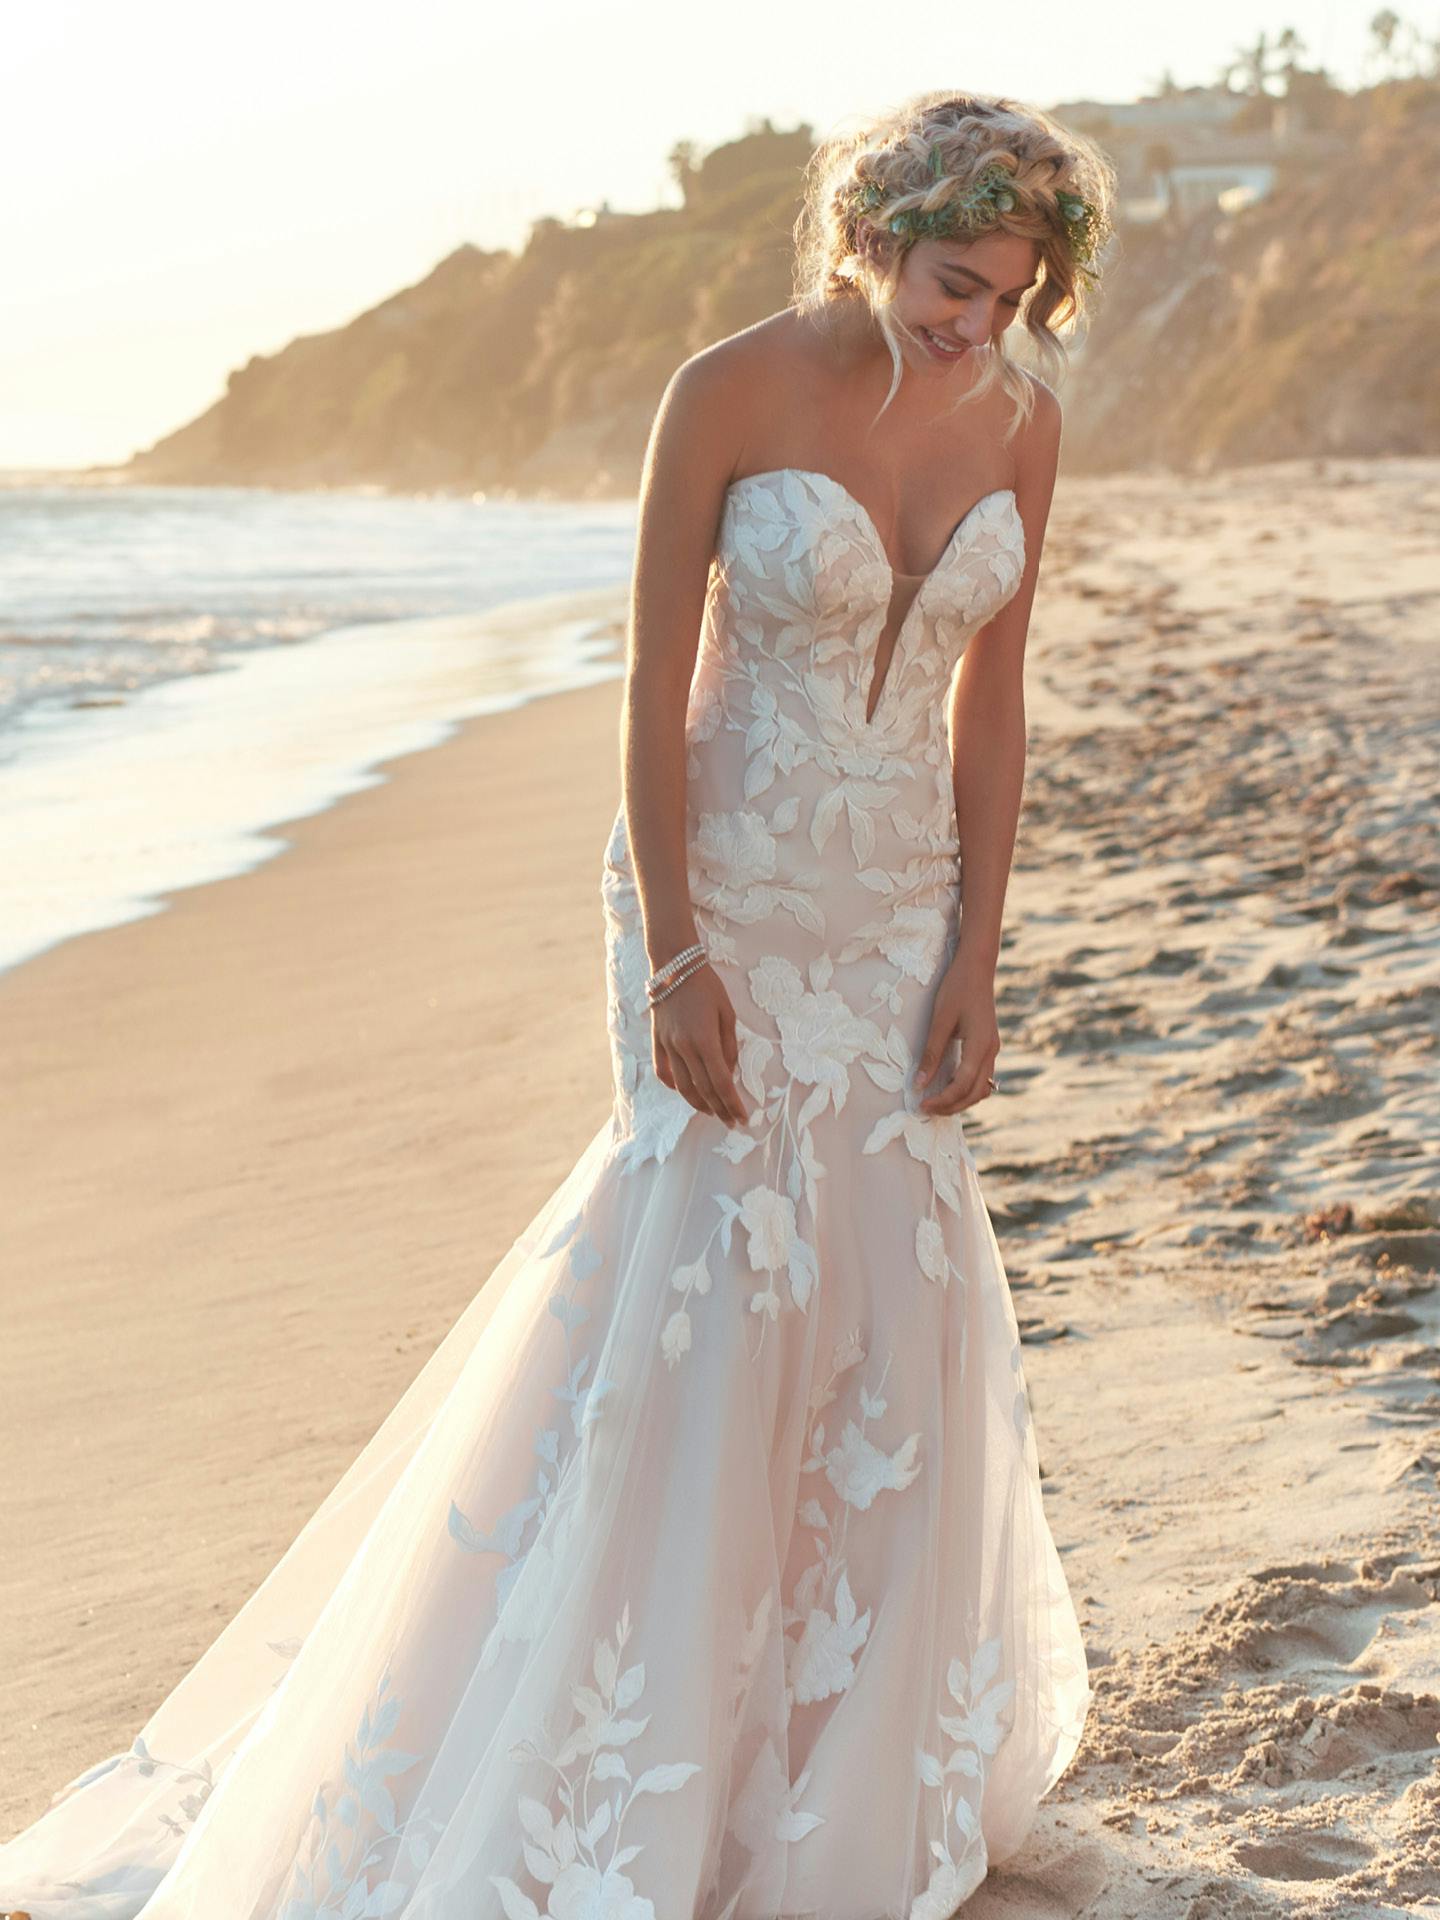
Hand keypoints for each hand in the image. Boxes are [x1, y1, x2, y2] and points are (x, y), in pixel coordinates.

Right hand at [650, 964, 750, 1128]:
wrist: (674, 966)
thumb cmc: (707, 987)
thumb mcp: (727, 1014)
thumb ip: (729, 1046)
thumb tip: (729, 1072)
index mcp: (705, 1040)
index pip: (722, 1083)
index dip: (732, 1104)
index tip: (742, 1117)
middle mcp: (684, 1048)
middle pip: (704, 1089)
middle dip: (719, 1109)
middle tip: (731, 1121)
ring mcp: (668, 1046)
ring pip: (682, 1086)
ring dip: (698, 1103)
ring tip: (711, 1112)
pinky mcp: (657, 1042)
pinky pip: (664, 1072)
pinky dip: (674, 1086)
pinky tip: (685, 1092)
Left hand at [914, 960, 999, 1115]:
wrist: (977, 967)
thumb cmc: (957, 988)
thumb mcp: (940, 1019)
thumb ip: (931, 1053)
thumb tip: (918, 1083)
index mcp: (980, 1046)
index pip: (962, 1085)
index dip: (942, 1100)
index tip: (921, 1106)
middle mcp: (991, 1051)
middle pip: (976, 1093)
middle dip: (952, 1106)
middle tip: (927, 1110)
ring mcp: (992, 1049)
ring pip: (982, 1087)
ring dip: (961, 1100)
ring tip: (937, 1103)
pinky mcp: (988, 1045)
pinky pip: (981, 1076)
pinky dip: (967, 1088)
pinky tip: (948, 1087)